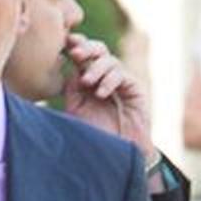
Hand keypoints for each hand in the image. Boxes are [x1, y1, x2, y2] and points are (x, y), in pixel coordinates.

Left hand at [62, 34, 153, 159]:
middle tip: (75, 53)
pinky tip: (101, 94)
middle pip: (98, 50)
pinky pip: (121, 74)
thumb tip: (70, 68)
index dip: (75, 45)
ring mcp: (121, 83)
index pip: (84, 55)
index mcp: (90, 80)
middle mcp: (106, 78)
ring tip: (87, 82)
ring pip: (109, 60)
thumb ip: (71, 89)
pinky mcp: (135, 89)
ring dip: (96, 68)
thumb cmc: (96, 136)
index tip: (65, 44)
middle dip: (86, 48)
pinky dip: (109, 81)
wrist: (117, 156)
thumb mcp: (76, 111)